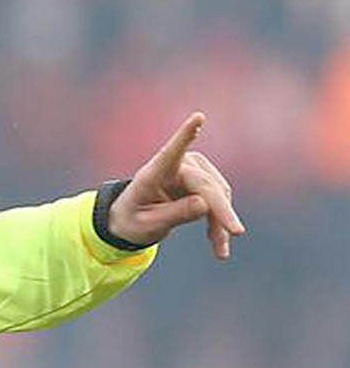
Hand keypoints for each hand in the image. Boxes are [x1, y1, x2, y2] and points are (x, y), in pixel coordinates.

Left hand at [107, 112, 245, 259]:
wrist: (132, 219)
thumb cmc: (133, 220)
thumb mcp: (147, 225)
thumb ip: (173, 214)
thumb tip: (204, 205)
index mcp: (153, 173)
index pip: (171, 152)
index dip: (185, 135)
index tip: (198, 117)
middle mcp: (177, 166)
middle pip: (206, 186)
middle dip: (221, 211)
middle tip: (236, 233)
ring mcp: (193, 170)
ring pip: (218, 195)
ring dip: (221, 223)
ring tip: (220, 250)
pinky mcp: (204, 180)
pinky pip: (219, 202)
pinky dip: (221, 223)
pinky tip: (220, 245)